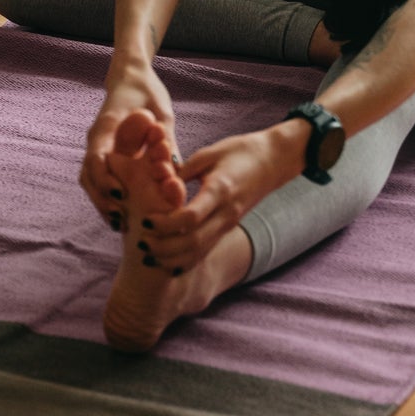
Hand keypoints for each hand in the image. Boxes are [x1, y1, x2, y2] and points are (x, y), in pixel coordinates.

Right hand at [81, 63, 177, 223]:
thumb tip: (176, 168)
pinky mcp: (102, 152)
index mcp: (108, 126)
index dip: (105, 179)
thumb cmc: (148, 92)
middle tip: (119, 220)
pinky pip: (97, 177)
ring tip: (119, 223)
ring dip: (101, 201)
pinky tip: (119, 213)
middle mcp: (97, 138)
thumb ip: (166, 140)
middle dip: (101, 199)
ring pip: (89, 179)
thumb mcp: (162, 113)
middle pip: (88, 174)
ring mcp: (97, 145)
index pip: (96, 156)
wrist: (131, 77)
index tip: (119, 196)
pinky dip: (104, 195)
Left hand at [141, 124, 300, 267]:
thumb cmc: (240, 151)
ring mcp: (229, 224)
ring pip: (200, 252)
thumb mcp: (209, 153)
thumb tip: (156, 182)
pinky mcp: (229, 228)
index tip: (144, 220)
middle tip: (141, 243)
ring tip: (149, 256)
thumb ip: (183, 170)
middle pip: (193, 242)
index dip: (164, 224)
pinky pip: (207, 251)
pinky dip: (186, 261)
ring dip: (173, 259)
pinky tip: (168, 264)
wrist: (274, 161)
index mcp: (219, 191)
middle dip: (164, 247)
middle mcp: (226, 213)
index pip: (190, 218)